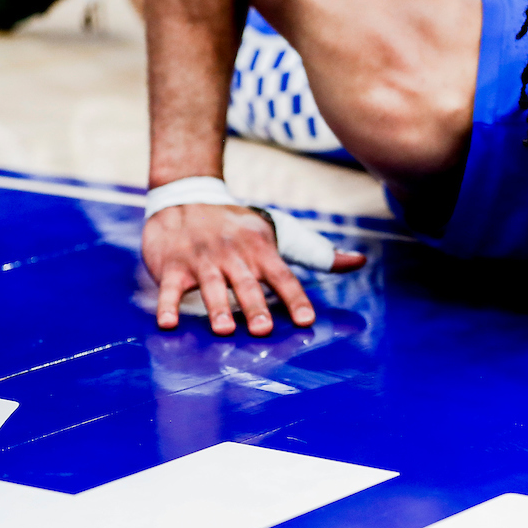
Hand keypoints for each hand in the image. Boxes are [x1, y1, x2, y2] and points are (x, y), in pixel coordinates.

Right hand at [142, 204, 365, 335]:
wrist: (185, 197)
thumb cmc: (239, 227)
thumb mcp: (279, 233)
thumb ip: (317, 253)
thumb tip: (360, 262)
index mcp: (262, 250)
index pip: (282, 276)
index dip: (295, 298)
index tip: (306, 321)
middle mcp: (233, 256)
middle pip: (247, 284)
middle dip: (255, 306)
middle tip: (263, 331)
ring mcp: (201, 261)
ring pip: (211, 286)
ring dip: (217, 307)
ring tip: (224, 330)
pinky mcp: (172, 267)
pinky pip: (168, 289)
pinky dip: (167, 305)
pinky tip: (168, 323)